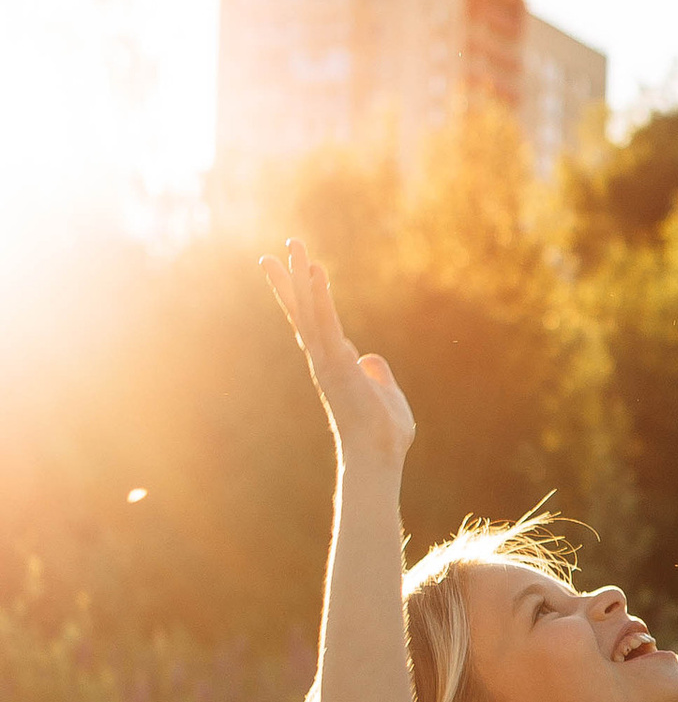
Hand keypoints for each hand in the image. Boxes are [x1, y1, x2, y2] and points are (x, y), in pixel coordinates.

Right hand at [260, 239, 414, 472]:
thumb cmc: (383, 434)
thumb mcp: (385, 394)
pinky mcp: (335, 361)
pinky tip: (315, 271)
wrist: (378, 456)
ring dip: (300, 276)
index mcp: (335, 364)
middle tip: (269, 255)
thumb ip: (377, 374)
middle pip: (300, 312)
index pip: (315, 324)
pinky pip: (325, 321)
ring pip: (308, 310)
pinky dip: (319, 296)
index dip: (304, 298)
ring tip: (293, 245)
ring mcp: (326, 359)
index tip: (298, 275)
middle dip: (286, 283)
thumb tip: (369, 358)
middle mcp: (324, 359)